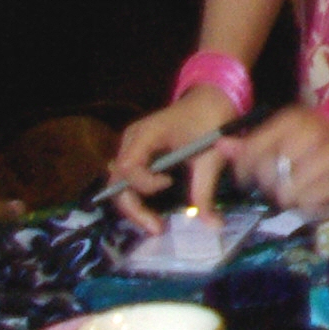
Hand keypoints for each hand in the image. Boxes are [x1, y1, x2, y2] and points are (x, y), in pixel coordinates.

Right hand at [108, 83, 241, 231]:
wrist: (210, 100)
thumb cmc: (209, 121)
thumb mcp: (211, 157)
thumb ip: (205, 191)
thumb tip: (211, 225)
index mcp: (144, 134)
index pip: (128, 166)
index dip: (145, 182)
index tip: (170, 183)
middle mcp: (130, 142)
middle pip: (117, 182)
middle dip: (134, 209)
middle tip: (157, 229)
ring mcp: (131, 149)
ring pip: (120, 186)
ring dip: (135, 208)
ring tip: (156, 225)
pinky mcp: (138, 156)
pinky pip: (129, 182)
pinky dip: (139, 199)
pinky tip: (155, 213)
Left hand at [222, 102, 328, 212]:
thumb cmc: (310, 131)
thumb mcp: (281, 129)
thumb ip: (250, 142)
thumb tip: (220, 147)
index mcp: (290, 120)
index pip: (254, 150)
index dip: (244, 170)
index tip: (246, 179)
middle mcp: (310, 134)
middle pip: (271, 174)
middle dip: (267, 185)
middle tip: (272, 186)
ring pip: (291, 191)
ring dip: (287, 197)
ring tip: (289, 192)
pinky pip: (315, 201)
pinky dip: (307, 203)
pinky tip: (307, 195)